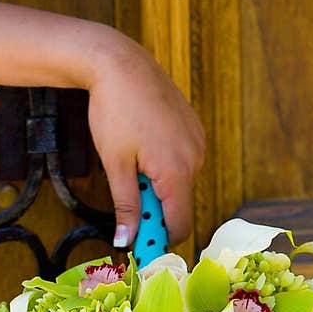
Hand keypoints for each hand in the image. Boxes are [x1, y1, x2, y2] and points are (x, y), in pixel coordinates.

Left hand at [85, 33, 204, 247]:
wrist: (121, 64)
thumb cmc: (114, 112)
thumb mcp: (116, 165)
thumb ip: (126, 207)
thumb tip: (126, 242)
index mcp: (177, 171)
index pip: (179, 225)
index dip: (160, 241)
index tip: (140, 248)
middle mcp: (195, 159)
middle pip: (179, 206)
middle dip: (154, 213)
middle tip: (127, 202)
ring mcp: (197, 143)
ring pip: (180, 185)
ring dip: (158, 189)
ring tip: (133, 167)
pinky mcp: (194, 130)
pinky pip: (183, 163)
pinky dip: (164, 170)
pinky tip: (143, 151)